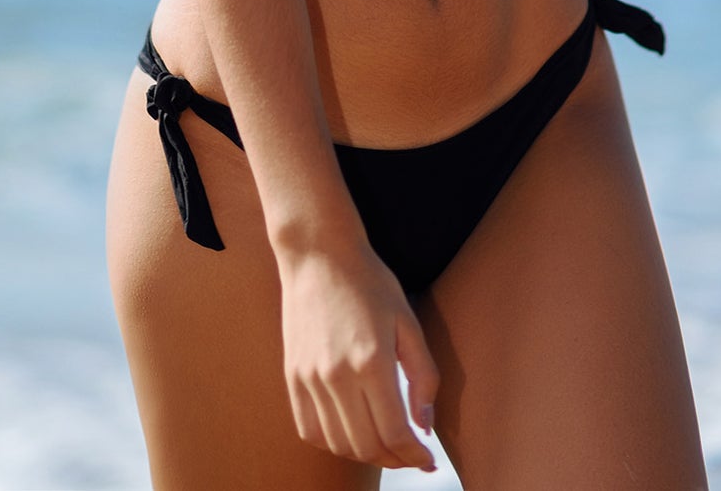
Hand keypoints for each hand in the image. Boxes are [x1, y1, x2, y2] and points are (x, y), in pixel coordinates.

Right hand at [279, 240, 437, 467]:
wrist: (319, 259)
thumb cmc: (371, 286)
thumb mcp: (409, 325)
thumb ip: (423, 377)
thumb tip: (425, 425)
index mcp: (371, 362)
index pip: (393, 431)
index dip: (414, 455)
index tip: (428, 461)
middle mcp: (336, 377)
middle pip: (365, 444)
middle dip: (394, 459)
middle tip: (413, 457)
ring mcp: (308, 380)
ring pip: (337, 443)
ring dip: (366, 455)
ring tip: (388, 449)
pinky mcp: (292, 379)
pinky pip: (310, 430)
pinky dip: (334, 443)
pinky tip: (354, 436)